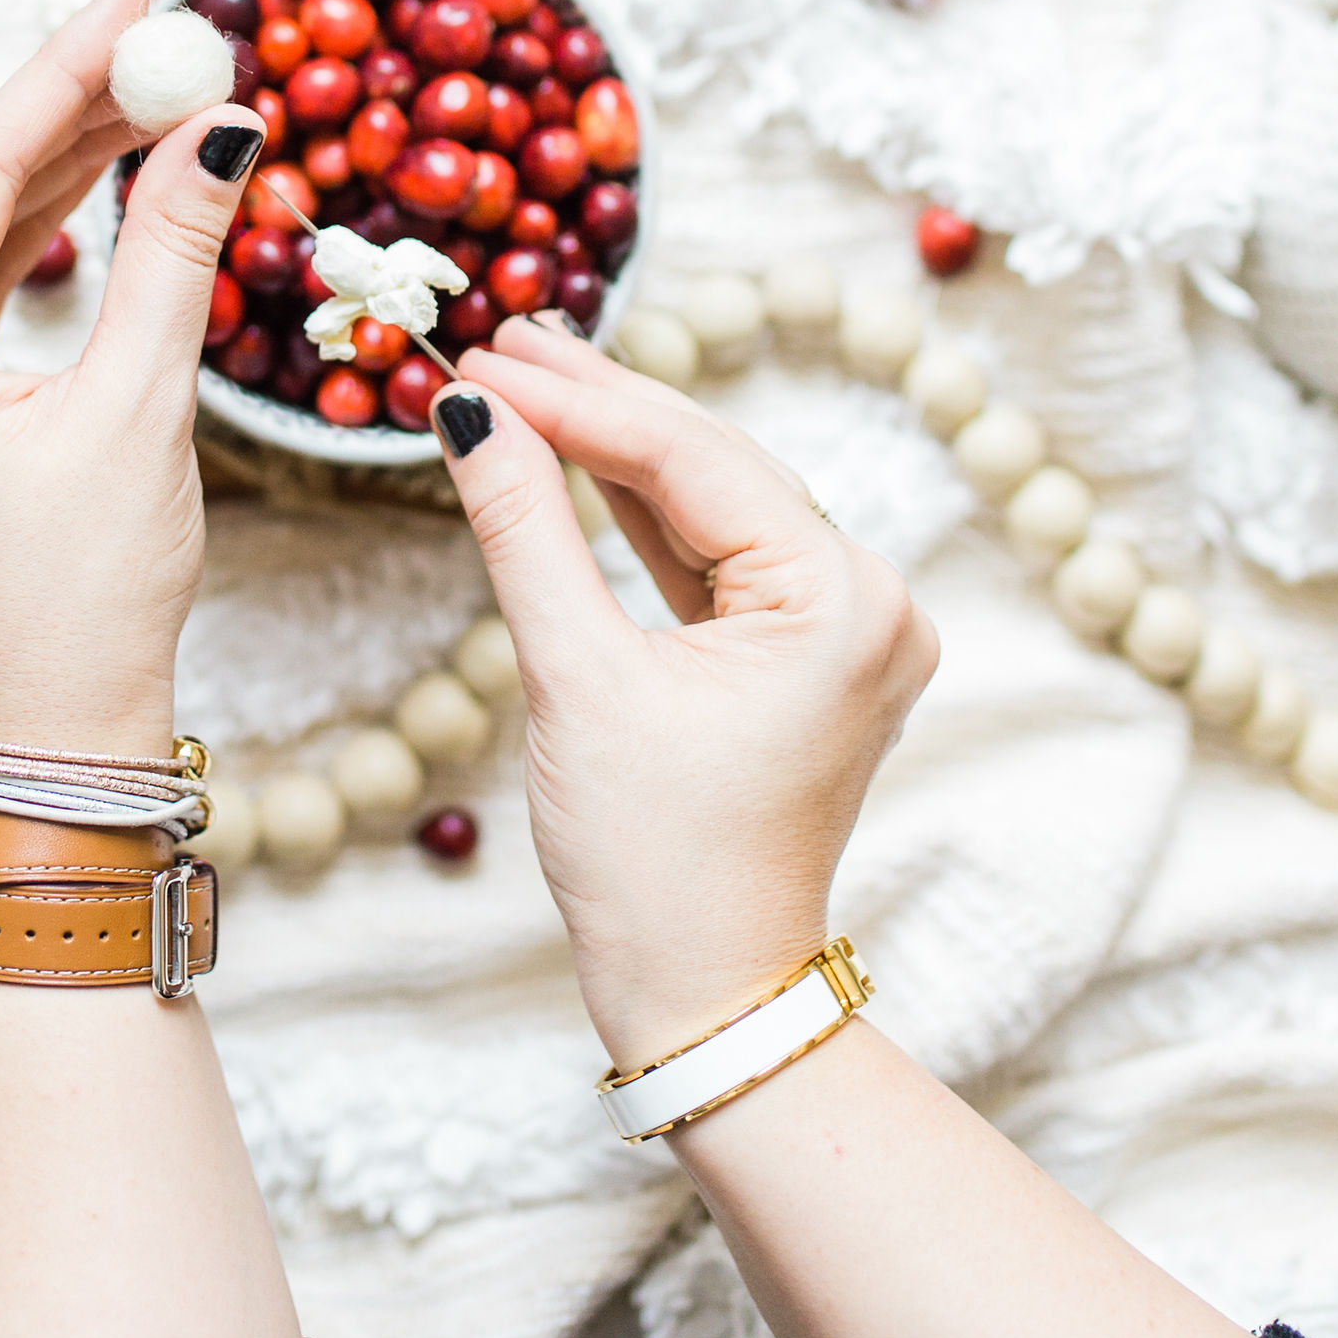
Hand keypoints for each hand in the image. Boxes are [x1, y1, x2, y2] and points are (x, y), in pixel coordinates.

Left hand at [0, 0, 263, 757]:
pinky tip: (106, 165)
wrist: (47, 736)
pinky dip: (36, 224)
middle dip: (60, 103)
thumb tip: (223, 124)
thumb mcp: (138, 407)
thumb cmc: (84, 600)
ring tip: (155, 86)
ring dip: (55, 158)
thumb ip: (171, 249)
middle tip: (158, 28)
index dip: (64, 73)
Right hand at [432, 315, 939, 1066]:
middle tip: (498, 338)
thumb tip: (467, 409)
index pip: (691, 460)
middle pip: (713, 465)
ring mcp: (848, 630)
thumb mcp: (576, 678)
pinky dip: (648, 517)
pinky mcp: (810, 659)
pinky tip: (579, 458)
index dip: (577, 399)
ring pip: (717, 504)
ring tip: (524, 377)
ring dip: (620, 450)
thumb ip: (525, 528)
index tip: (482, 353)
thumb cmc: (654, 863)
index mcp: (841, 601)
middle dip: (601, 405)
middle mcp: (871, 601)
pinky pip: (722, 559)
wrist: (707, 999)